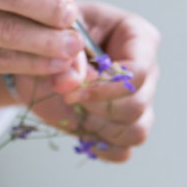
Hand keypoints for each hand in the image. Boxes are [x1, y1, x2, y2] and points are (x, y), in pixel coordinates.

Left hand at [13, 1, 160, 161]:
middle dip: (98, 108)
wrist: (41, 64)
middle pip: (139, 104)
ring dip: (101, 129)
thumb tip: (72, 83)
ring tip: (78, 113)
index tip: (74, 91)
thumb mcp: (54, 36)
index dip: (105, 88)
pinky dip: (102, 149)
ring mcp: (138, 101)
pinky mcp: (122, 127)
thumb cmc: (55, 40)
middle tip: (69, 98)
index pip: (139, 72)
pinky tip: (83, 133)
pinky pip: (124, 150)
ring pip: (137, 131)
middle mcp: (145, 71)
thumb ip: (65, 56)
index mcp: (137, 37)